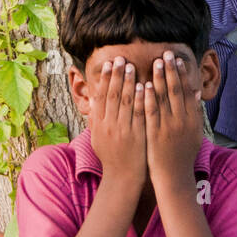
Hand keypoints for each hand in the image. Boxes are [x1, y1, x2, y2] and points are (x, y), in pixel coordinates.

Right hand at [88, 57, 147, 187]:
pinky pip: (138, 114)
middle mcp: (109, 125)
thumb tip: (95, 99)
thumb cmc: (112, 157)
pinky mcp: (136, 135)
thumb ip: (97, 118)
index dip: (104, 79)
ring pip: (124, 102)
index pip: (101, 97)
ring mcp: (122, 130)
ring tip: (131, 66)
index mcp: (99, 124)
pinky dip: (139, 99)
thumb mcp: (99, 137)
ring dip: (127, 82)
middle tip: (119, 58)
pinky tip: (142, 86)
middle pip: (112, 95)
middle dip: (116, 75)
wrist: (122, 178)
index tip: (108, 64)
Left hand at [144, 51, 202, 190]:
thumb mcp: (194, 132)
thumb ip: (195, 112)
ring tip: (156, 62)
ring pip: (164, 99)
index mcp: (192, 119)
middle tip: (166, 53)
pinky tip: (145, 85)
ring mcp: (168, 128)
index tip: (177, 59)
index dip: (182, 74)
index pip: (187, 91)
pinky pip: (151, 113)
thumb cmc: (183, 153)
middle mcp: (182, 121)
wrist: (174, 177)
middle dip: (171, 70)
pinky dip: (149, 98)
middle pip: (176, 91)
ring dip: (160, 79)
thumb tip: (196, 92)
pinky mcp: (155, 134)